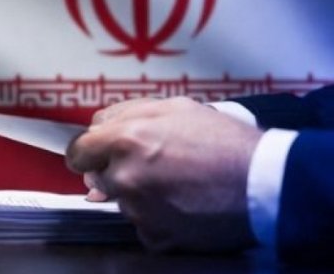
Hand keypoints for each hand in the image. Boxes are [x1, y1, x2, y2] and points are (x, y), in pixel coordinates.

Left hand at [66, 97, 262, 251]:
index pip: (78, 151)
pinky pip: (142, 224)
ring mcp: (139, 209)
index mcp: (126, 139)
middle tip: (149, 165)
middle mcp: (126, 175)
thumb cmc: (225, 142)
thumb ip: (127, 114)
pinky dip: (156, 217)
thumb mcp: (175, 108)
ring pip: (121, 201)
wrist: (264, 183)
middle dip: (115, 170)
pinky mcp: (156, 234)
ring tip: (175, 183)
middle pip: (97, 177)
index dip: (88, 152)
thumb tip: (98, 127)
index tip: (95, 155)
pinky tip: (181, 203)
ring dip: (138, 193)